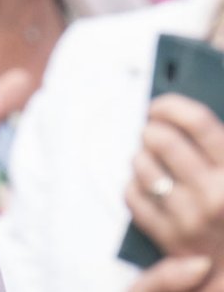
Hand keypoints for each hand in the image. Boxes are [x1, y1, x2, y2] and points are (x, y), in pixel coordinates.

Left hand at [126, 95, 223, 288]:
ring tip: (153, 163)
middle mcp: (214, 196)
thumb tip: (174, 110)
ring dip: (142, 157)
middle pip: (162, 139)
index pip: (197, 121)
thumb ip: (213, 143)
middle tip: (154, 136)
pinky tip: (150, 189)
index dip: (170, 106)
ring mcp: (190, 219)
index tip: (158, 107)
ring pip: (142, 164)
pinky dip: (135, 186)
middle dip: (151, 131)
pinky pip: (132, 195)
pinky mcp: (169, 239)